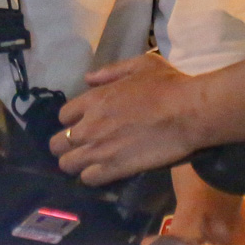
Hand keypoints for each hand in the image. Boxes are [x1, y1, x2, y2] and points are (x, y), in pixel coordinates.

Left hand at [52, 53, 203, 184]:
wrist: (187, 112)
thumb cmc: (168, 85)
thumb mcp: (140, 65)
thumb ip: (110, 72)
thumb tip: (88, 78)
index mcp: (94, 100)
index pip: (63, 116)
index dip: (71, 121)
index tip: (82, 123)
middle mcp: (89, 126)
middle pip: (58, 143)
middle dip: (65, 145)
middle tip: (80, 147)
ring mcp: (100, 149)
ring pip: (68, 164)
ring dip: (76, 164)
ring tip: (88, 164)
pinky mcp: (115, 168)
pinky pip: (89, 179)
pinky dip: (92, 177)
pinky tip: (102, 173)